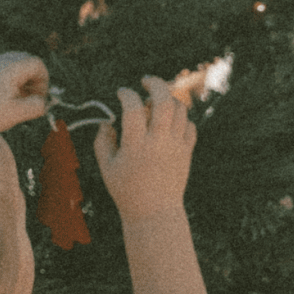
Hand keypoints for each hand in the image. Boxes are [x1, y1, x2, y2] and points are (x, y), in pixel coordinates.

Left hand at [0, 52, 50, 132]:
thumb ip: (37, 106)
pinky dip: (1, 79)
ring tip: (12, 100)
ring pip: (7, 64)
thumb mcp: (18, 113)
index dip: (43, 80)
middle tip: (28, 97)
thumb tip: (43, 101)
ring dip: (16, 78)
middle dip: (30, 77)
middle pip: (23, 60)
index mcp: (10, 68)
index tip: (39, 98)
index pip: (37, 63)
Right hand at [93, 76, 196, 224]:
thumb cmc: (126, 190)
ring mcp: (176, 146)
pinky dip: (181, 118)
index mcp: (136, 145)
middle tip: (145, 82)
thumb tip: (107, 121)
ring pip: (180, 109)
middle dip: (155, 84)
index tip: (121, 93)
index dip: (126, 94)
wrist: (155, 212)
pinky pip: (190, 125)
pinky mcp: (187, 152)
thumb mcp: (107, 167)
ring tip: (155, 104)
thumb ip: (102, 141)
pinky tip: (169, 123)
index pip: (133, 108)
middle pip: (164, 100)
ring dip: (168, 100)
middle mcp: (158, 142)